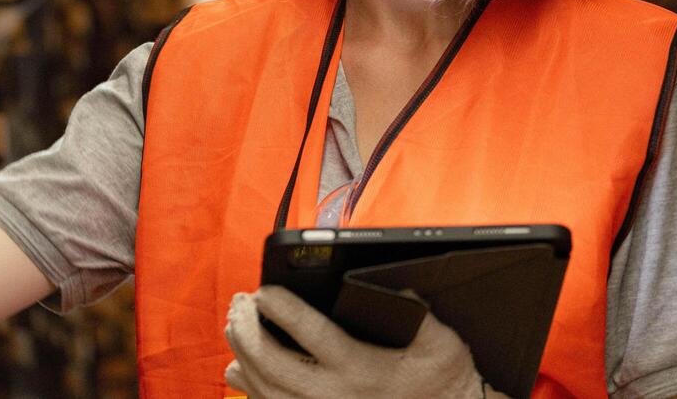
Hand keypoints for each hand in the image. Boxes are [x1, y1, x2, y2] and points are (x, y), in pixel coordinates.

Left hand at [224, 286, 493, 397]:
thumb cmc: (441, 380)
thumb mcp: (442, 344)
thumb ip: (419, 313)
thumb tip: (398, 288)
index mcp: (363, 369)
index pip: (312, 335)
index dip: (283, 309)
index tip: (264, 290)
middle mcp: (334, 396)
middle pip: (273, 362)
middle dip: (249, 329)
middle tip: (240, 302)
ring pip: (264, 388)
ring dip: (242, 352)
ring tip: (235, 323)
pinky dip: (249, 385)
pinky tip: (239, 363)